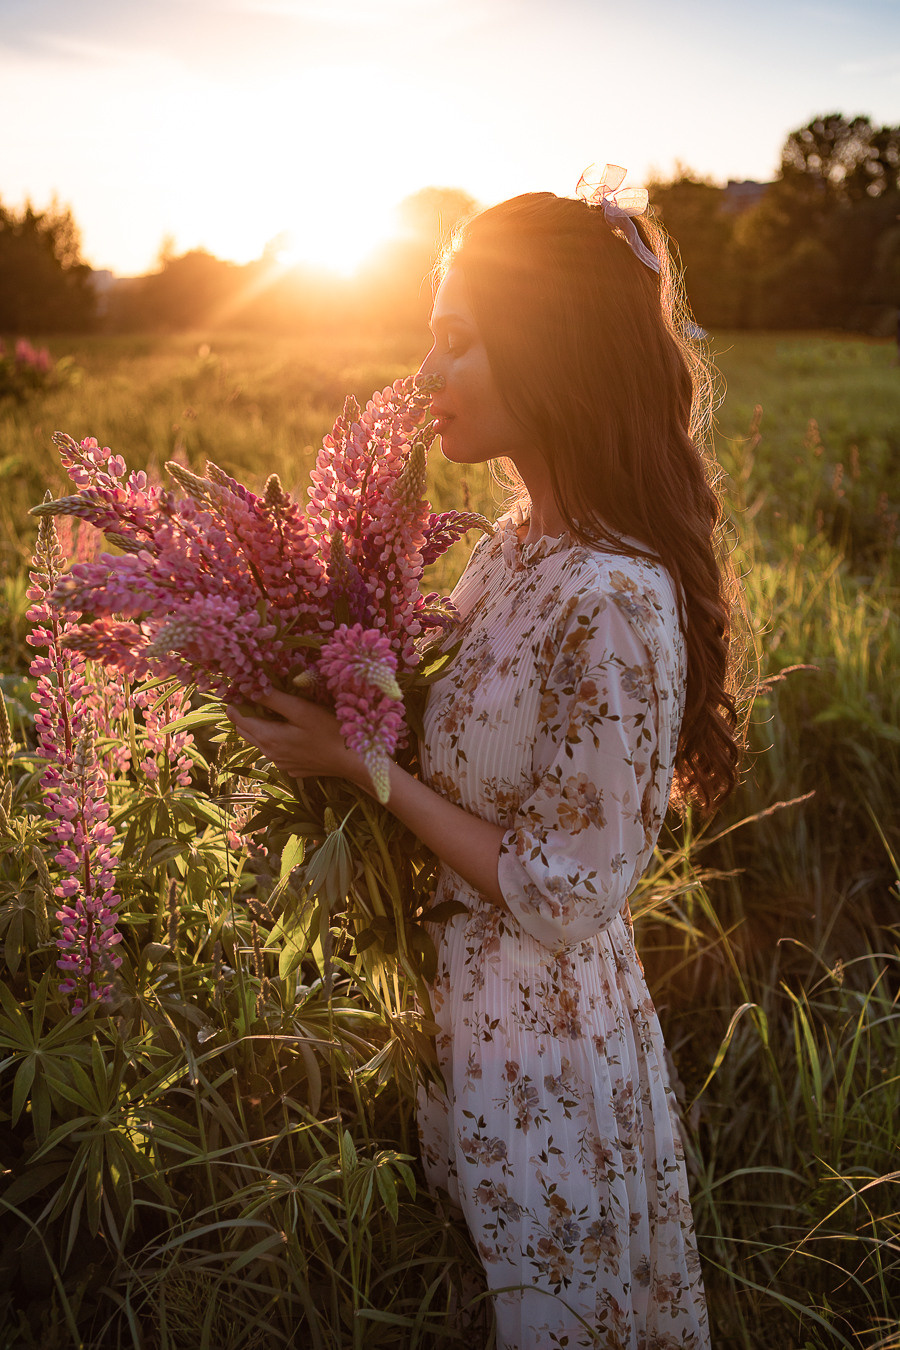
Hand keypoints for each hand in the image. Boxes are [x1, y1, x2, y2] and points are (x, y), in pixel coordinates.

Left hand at [226, 689, 365, 786]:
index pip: (237, 718)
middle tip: (256, 694)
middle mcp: (270, 754)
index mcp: (268, 738)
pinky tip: (293, 729)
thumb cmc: (330, 731)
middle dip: (246, 712)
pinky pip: (277, 750)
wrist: (354, 760)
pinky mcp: (294, 768)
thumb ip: (274, 699)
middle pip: (246, 730)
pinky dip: (276, 737)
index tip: (242, 686)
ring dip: (261, 725)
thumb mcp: (302, 709)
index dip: (236, 701)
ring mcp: (282, 763)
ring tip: (275, 708)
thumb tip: (247, 688)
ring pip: (261, 740)